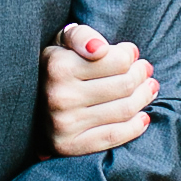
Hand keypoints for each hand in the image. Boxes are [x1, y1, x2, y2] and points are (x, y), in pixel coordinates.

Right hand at [44, 23, 154, 155]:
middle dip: (141, 75)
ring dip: (144, 98)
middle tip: (145, 71)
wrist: (32, 104)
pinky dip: (135, 127)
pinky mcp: (69, 145)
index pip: (117, 60)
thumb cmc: (58, 66)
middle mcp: (59, 96)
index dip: (130, 55)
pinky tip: (142, 116)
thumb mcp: (63, 42)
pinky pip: (114, 136)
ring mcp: (64, 123)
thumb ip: (81, 35)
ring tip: (148, 89)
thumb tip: (100, 48)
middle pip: (125, 85)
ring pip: (124, 109)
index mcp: (58, 66)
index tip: (132, 54)